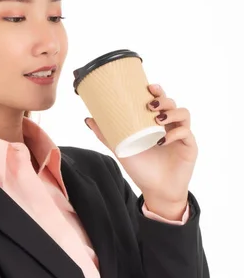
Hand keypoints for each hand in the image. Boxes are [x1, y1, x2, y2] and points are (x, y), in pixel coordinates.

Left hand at [85, 84, 198, 205]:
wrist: (155, 190)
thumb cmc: (141, 169)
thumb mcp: (121, 149)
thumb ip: (106, 134)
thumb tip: (88, 119)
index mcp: (155, 123)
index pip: (159, 100)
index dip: (157, 90)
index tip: (148, 87)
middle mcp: (170, 125)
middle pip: (172, 103)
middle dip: (163, 100)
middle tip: (150, 105)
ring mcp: (181, 135)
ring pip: (183, 113)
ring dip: (171, 113)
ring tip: (157, 120)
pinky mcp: (189, 147)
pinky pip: (186, 133)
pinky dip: (175, 133)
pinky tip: (163, 139)